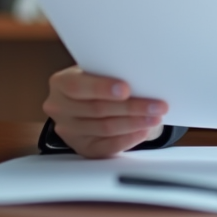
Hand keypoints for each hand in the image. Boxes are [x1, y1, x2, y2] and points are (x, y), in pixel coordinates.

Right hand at [43, 66, 168, 157]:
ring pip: (105, 128)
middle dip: (131, 107)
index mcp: (60, 83)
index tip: (126, 89)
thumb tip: (139, 76)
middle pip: (97, 109)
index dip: (103, 88)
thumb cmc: (95, 79)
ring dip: (134, 123)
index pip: (78, 86)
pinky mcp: (82, 147)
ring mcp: (69, 131)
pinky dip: (127, 139)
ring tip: (155, 117)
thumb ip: (108, 72)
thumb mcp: (95, 69)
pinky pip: (106, 147)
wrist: (85, 99)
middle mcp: (59, 108)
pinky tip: (143, 131)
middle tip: (157, 105)